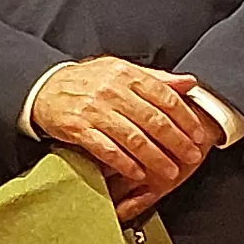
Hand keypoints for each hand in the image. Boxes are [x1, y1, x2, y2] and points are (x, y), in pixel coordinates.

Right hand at [30, 57, 219, 202]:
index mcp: (126, 75)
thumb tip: (189, 83)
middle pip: (153, 120)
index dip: (185, 119)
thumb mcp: (121, 71)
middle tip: (191, 157)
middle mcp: (112, 91)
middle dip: (176, 142)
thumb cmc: (88, 81)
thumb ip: (156, 78)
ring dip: (155, 157)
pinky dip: (124, 163)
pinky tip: (138, 173)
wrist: (44, 87)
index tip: (198, 135)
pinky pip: (106, 149)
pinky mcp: (77, 128)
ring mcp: (94, 110)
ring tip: (169, 171)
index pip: (165, 97)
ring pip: (132, 138)